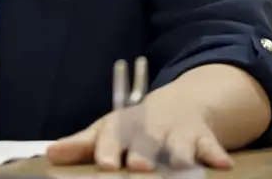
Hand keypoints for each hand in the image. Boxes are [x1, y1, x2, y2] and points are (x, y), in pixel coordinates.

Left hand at [47, 91, 233, 171]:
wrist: (177, 105)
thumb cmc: (134, 128)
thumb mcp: (107, 132)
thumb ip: (81, 146)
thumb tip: (49, 154)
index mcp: (123, 127)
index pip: (113, 137)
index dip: (109, 150)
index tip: (108, 165)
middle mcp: (150, 128)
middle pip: (147, 142)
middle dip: (145, 153)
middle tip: (141, 166)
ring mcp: (177, 132)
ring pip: (179, 145)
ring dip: (180, 155)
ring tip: (181, 167)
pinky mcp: (202, 137)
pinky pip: (210, 146)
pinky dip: (216, 153)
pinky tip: (222, 165)